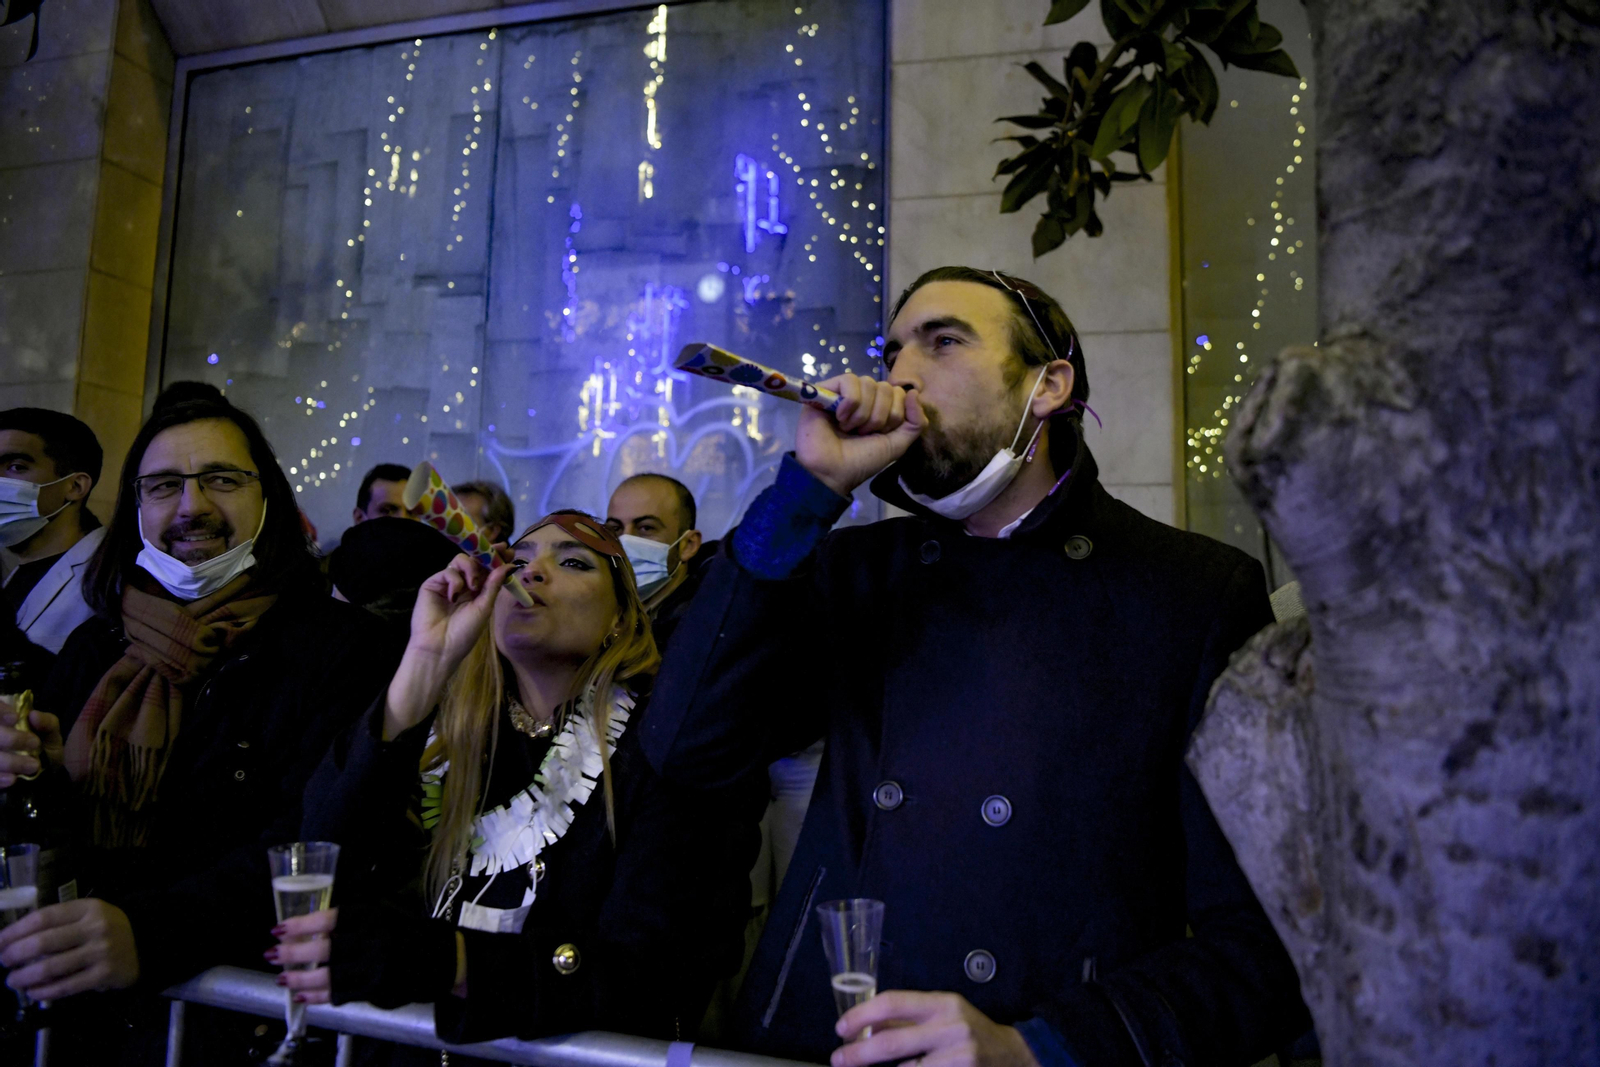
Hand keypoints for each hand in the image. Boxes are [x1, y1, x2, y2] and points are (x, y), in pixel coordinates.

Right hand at [0, 708, 62, 787]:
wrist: (45, 774)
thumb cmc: (44, 746)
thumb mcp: (51, 733)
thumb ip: (47, 722)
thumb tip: (33, 715)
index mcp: (4, 721)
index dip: (0, 711)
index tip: (15, 718)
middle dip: (11, 739)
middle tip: (34, 744)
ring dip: (9, 761)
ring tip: (33, 765)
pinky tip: (12, 779)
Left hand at [0, 899, 139, 999]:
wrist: (145, 945)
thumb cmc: (108, 929)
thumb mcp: (89, 915)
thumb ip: (60, 922)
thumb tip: (15, 939)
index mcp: (89, 908)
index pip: (44, 917)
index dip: (16, 930)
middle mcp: (95, 928)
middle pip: (44, 942)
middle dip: (15, 954)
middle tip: (4, 961)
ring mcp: (101, 952)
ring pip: (51, 967)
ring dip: (24, 976)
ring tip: (12, 980)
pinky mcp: (104, 975)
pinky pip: (66, 986)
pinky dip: (44, 992)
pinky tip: (33, 992)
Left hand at [270, 909, 466, 1005]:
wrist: (441, 958)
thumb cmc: (406, 932)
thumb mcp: (384, 912)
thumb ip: (352, 918)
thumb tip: (311, 925)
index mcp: (374, 914)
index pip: (331, 918)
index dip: (301, 924)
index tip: (278, 929)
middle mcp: (375, 939)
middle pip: (325, 948)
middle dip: (293, 952)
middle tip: (271, 954)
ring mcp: (376, 966)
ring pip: (328, 975)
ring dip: (300, 979)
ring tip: (282, 978)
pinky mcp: (376, 989)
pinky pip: (340, 994)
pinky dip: (318, 996)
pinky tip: (303, 996)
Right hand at [385, 553, 513, 737]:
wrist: (440, 647)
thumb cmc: (464, 633)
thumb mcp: (484, 608)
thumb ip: (494, 585)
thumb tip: (508, 565)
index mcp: (479, 591)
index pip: (489, 569)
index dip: (497, 558)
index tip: (509, 550)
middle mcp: (464, 584)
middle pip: (476, 560)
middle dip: (488, 553)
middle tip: (499, 550)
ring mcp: (448, 582)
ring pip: (461, 560)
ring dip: (471, 568)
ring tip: (473, 585)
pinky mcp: (433, 583)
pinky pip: (448, 571)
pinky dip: (455, 580)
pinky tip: (455, 596)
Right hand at [798, 374, 925, 497]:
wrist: (833, 472)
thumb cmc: (862, 460)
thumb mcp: (897, 444)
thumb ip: (915, 422)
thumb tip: (914, 392)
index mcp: (880, 408)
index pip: (899, 392)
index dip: (895, 414)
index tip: (880, 434)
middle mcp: (864, 397)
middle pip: (886, 388)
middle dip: (878, 416)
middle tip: (862, 433)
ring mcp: (844, 392)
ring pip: (868, 383)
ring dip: (862, 413)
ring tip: (848, 428)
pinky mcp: (826, 389)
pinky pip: (849, 381)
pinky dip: (849, 403)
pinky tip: (839, 417)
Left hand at [832, 991, 1040, 1066]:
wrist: (1014, 1056)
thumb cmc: (970, 1032)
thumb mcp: (944, 1014)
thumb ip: (910, 1018)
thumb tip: (865, 1023)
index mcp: (943, 1004)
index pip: (893, 1003)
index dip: (862, 1015)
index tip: (842, 1028)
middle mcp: (951, 1028)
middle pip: (891, 1043)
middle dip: (858, 1054)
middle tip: (839, 1059)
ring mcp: (958, 1057)